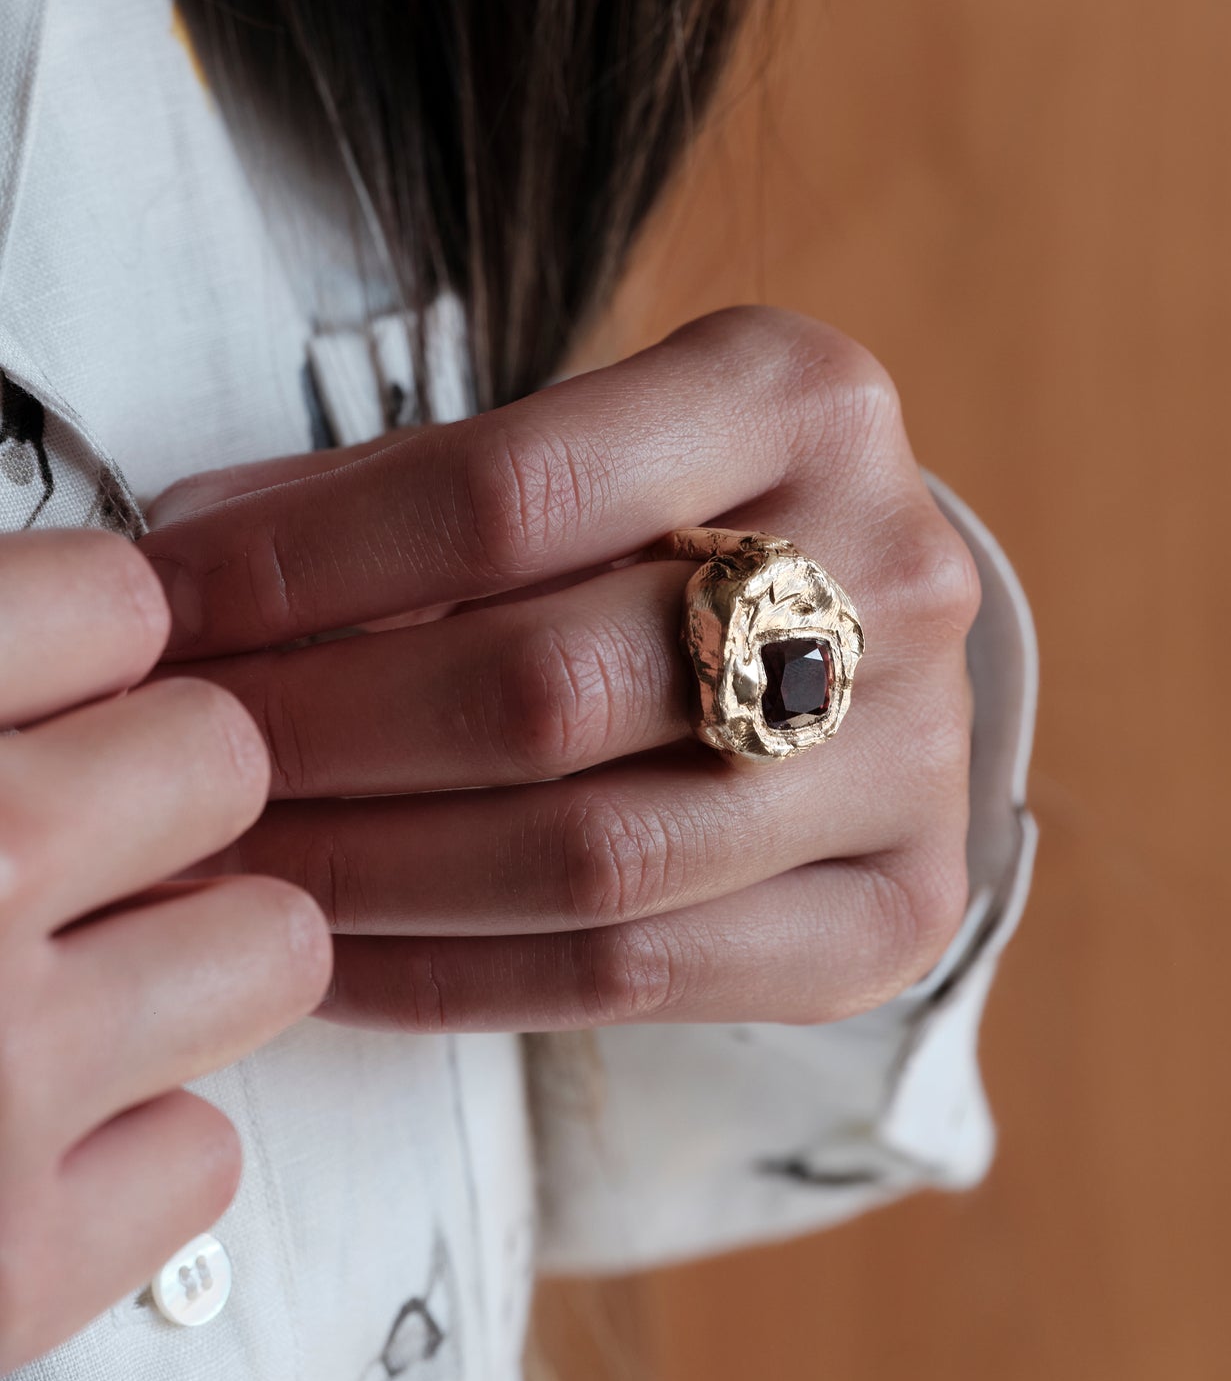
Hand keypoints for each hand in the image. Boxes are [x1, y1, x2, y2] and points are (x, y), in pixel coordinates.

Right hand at [0, 532, 331, 1373]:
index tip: (106, 673)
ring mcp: (4, 1065)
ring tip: (66, 988)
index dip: (117, 638)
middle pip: (225, 755)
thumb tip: (116, 620)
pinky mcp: (19, 1259)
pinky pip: (201, 1147)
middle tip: (89, 831)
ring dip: (198, 958)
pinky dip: (136, 1147)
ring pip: (273, 944)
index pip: (113, 598)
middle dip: (185, 785)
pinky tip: (30, 1143)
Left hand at [142, 308, 978, 1033]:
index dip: (300, 564)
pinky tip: (335, 958)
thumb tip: (184, 575)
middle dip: (317, 736)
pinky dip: (453, 980)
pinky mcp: (903, 910)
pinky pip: (637, 975)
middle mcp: (896, 574)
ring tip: (232, 867)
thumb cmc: (686, 527)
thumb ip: (398, 497)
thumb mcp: (575, 444)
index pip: (508, 492)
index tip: (162, 611)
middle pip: (546, 688)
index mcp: (805, 400)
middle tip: (180, 764)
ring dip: (368, 875)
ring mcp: (919, 758)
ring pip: (590, 858)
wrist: (871, 636)